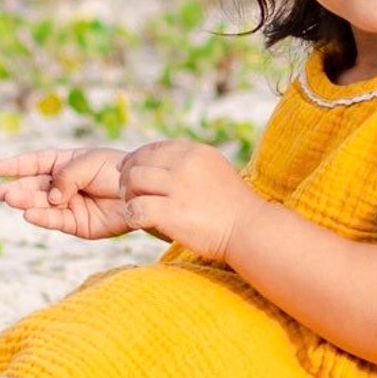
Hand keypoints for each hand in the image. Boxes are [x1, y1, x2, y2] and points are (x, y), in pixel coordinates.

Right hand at [0, 147, 129, 238]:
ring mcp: (69, 205)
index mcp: (66, 163)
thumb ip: (67, 177)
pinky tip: (29, 214)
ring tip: (10, 200)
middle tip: (1, 193)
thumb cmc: (117, 171)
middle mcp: (64, 185)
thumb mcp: (90, 164)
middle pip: (35, 187)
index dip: (17, 166)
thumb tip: (51, 197)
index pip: (37, 163)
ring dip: (25, 203)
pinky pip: (56, 221)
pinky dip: (42, 218)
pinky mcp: (78, 225)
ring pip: (41, 205)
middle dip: (18, 189)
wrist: (142, 193)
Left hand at [117, 139, 239, 254]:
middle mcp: (185, 164)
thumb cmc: (234, 205)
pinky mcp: (172, 212)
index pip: (154, 147)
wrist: (251, 230)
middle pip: (139, 161)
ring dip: (128, 194)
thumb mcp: (215, 169)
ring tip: (132, 205)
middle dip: (127, 175)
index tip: (129, 170)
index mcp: (195, 151)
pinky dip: (132, 215)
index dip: (137, 158)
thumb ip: (191, 162)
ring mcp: (178, 187)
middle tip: (125, 191)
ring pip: (134, 181)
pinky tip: (137, 220)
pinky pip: (137, 208)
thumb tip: (163, 160)